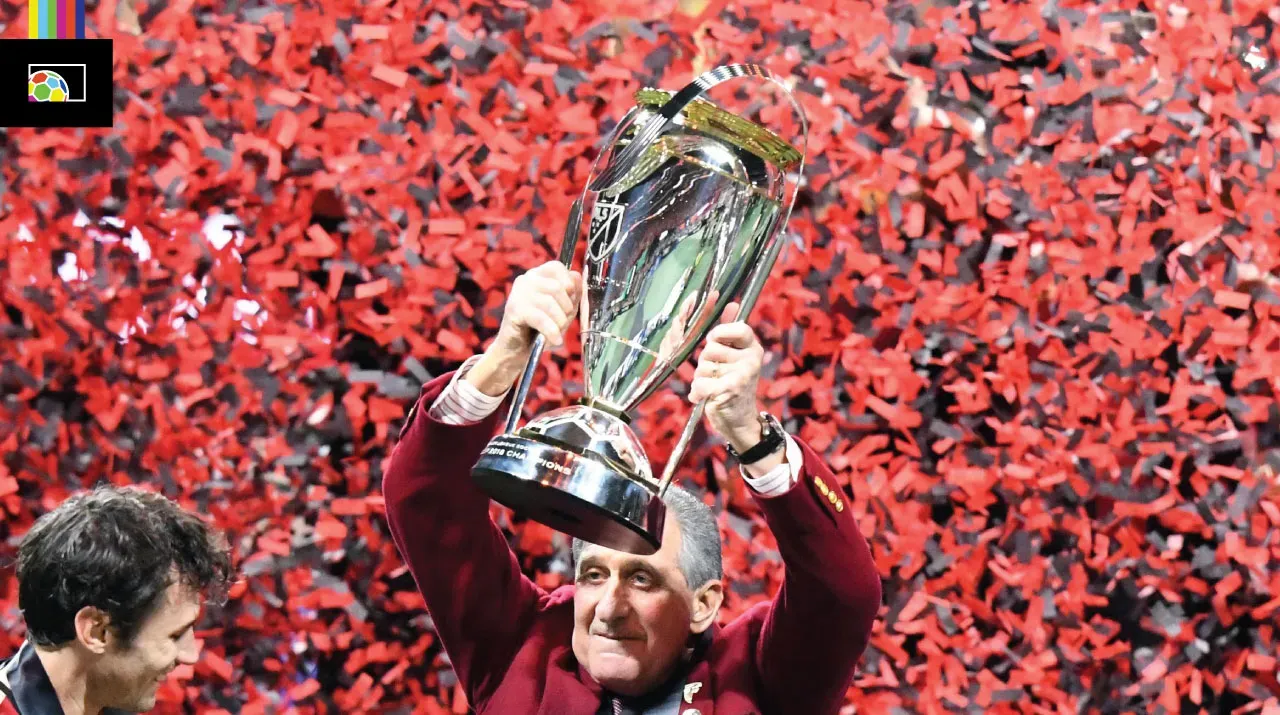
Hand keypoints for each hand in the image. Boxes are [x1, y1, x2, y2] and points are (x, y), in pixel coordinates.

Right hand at [467, 261, 581, 395]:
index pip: (556, 267)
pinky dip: (551, 331)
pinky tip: (555, 340)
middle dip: (567, 308)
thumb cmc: (541, 327)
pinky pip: (540, 318)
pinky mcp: (514, 309)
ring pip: (549, 302)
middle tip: (564, 322)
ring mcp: (518, 293)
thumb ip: (572, 293)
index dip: (569, 283)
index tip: (571, 298)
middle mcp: (526, 280)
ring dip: (559, 321)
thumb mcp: (562, 310)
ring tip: (558, 332)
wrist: (517, 348)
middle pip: (556, 287)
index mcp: (538, 275)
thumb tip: (577, 277)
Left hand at [688, 302, 765, 450]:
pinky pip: (701, 383)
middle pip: (712, 347)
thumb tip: (732, 303)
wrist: (739, 420)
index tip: (714, 340)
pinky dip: (697, 392)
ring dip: (701, 378)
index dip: (721, 332)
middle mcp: (751, 359)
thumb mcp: (736, 355)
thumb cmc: (733, 383)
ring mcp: (743, 375)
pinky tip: (704, 397)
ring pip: (703, 366)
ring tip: (713, 386)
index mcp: (753, 347)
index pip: (739, 327)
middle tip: (716, 374)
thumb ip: (731, 331)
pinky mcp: (730, 390)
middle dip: (705, 361)